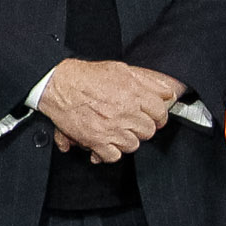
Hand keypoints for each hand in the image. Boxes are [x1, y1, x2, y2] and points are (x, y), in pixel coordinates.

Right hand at [38, 60, 181, 160]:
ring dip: (126, 140)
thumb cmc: (86, 76)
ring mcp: (111, 128)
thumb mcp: (121, 69)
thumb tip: (167, 92)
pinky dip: (110, 152)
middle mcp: (125, 112)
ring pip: (132, 145)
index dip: (158, 117)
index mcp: (134, 94)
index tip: (153, 118)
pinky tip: (106, 143)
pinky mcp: (96, 140)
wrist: (58, 85)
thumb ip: (148, 81)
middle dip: (141, 128)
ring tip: (117, 132)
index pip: (160, 113)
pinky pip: (113, 156)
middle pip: (148, 131)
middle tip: (131, 123)